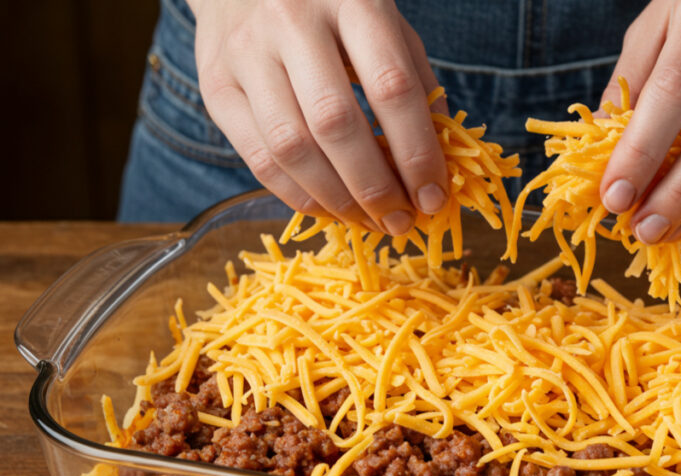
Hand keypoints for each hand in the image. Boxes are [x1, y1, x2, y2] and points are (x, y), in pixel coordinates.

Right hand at [187, 0, 448, 234]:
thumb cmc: (333, 8)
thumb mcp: (386, 24)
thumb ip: (416, 84)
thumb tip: (437, 165)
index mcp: (353, 0)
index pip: (391, 88)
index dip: (416, 153)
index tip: (433, 197)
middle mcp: (292, 22)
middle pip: (335, 124)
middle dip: (374, 187)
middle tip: (400, 221)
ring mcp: (247, 53)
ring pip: (291, 148)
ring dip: (337, 200)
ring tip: (369, 222)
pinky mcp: (217, 85)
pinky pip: (258, 158)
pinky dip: (299, 196)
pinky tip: (330, 209)